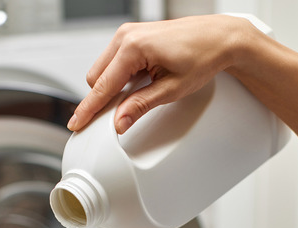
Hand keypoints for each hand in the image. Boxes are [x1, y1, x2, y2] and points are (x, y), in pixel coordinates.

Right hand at [67, 14, 262, 133]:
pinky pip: (114, 61)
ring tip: (143, 91)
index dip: (89, 109)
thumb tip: (120, 122)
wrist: (220, 38)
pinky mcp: (132, 35)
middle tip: (123, 114)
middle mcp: (126, 36)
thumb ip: (140, 106)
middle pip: (96, 78)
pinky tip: (141, 81)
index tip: (77, 123)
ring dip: (114, 86)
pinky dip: (121, 76)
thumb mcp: (172, 89)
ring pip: (103, 70)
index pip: (102, 86)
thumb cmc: (203, 56)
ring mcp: (127, 33)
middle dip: (104, 98)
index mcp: (133, 47)